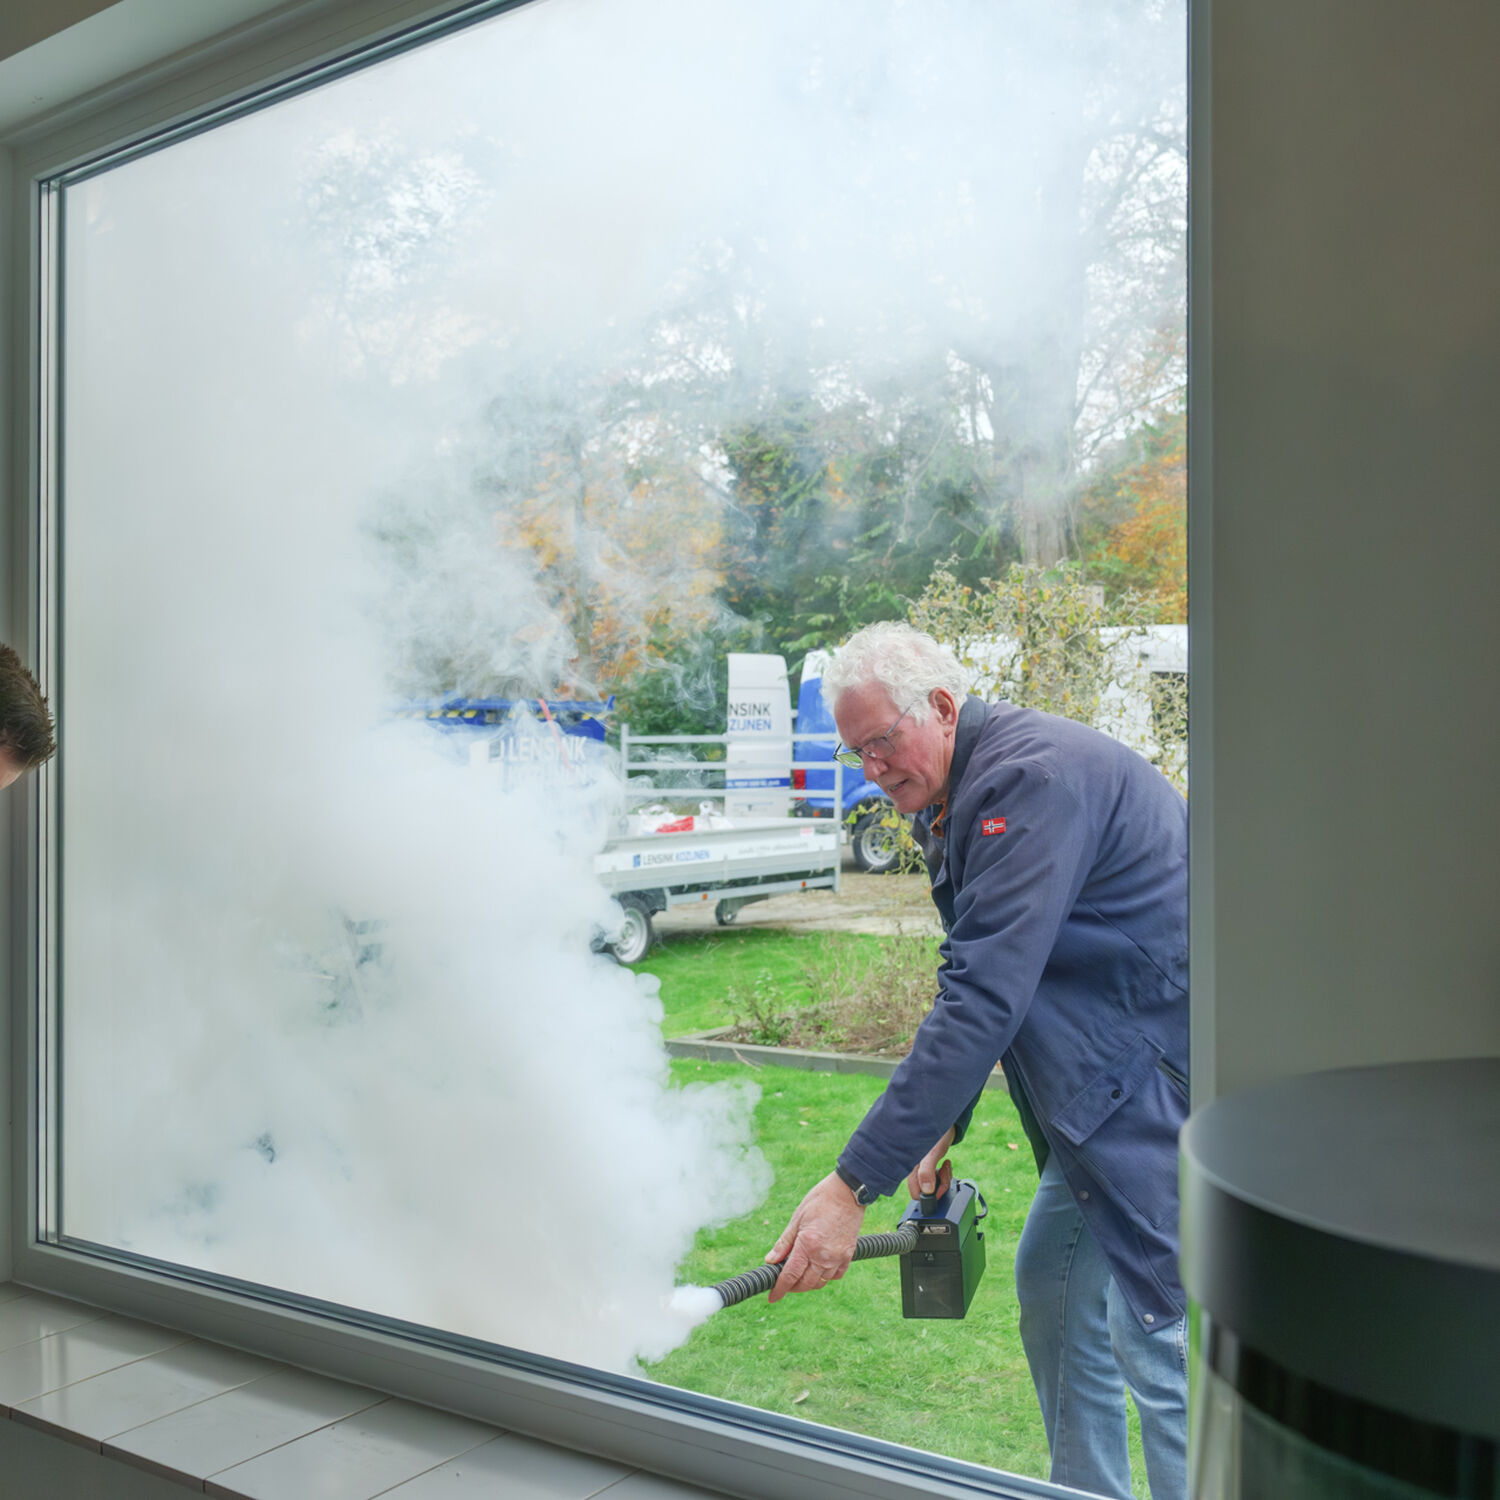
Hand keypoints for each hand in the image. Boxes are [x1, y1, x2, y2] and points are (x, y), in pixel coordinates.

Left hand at [763, 1172, 865, 1302]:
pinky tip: (819, 1269)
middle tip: (784, 1283)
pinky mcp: (848, 1255)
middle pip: (805, 1283)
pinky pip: (836, 1276)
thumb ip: (784, 1243)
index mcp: (807, 1244)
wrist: (848, 1192)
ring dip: (808, 1283)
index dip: (780, 1288)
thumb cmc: (820, 1200)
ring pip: (820, 1283)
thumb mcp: (797, 1218)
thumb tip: (770, 1261)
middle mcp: (823, 1255)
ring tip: (800, 1275)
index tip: (772, 1297)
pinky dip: (825, 1277)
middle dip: (792, 1287)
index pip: (790, 1275)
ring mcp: (838, 1257)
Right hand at [906, 1127, 955, 1201]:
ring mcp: (921, 1167)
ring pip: (932, 1185)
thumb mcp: (933, 1152)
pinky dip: (943, 1174)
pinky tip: (945, 1164)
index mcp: (910, 1166)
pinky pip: (936, 1177)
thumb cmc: (937, 1132)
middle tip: (945, 1173)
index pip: (916, 1193)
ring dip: (943, 1180)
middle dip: (939, 1186)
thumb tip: (926, 1190)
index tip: (939, 1186)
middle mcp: (913, 1168)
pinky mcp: (928, 1164)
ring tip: (946, 1166)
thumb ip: (927, 1170)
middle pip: (926, 1191)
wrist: (946, 1120)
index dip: (930, 1195)